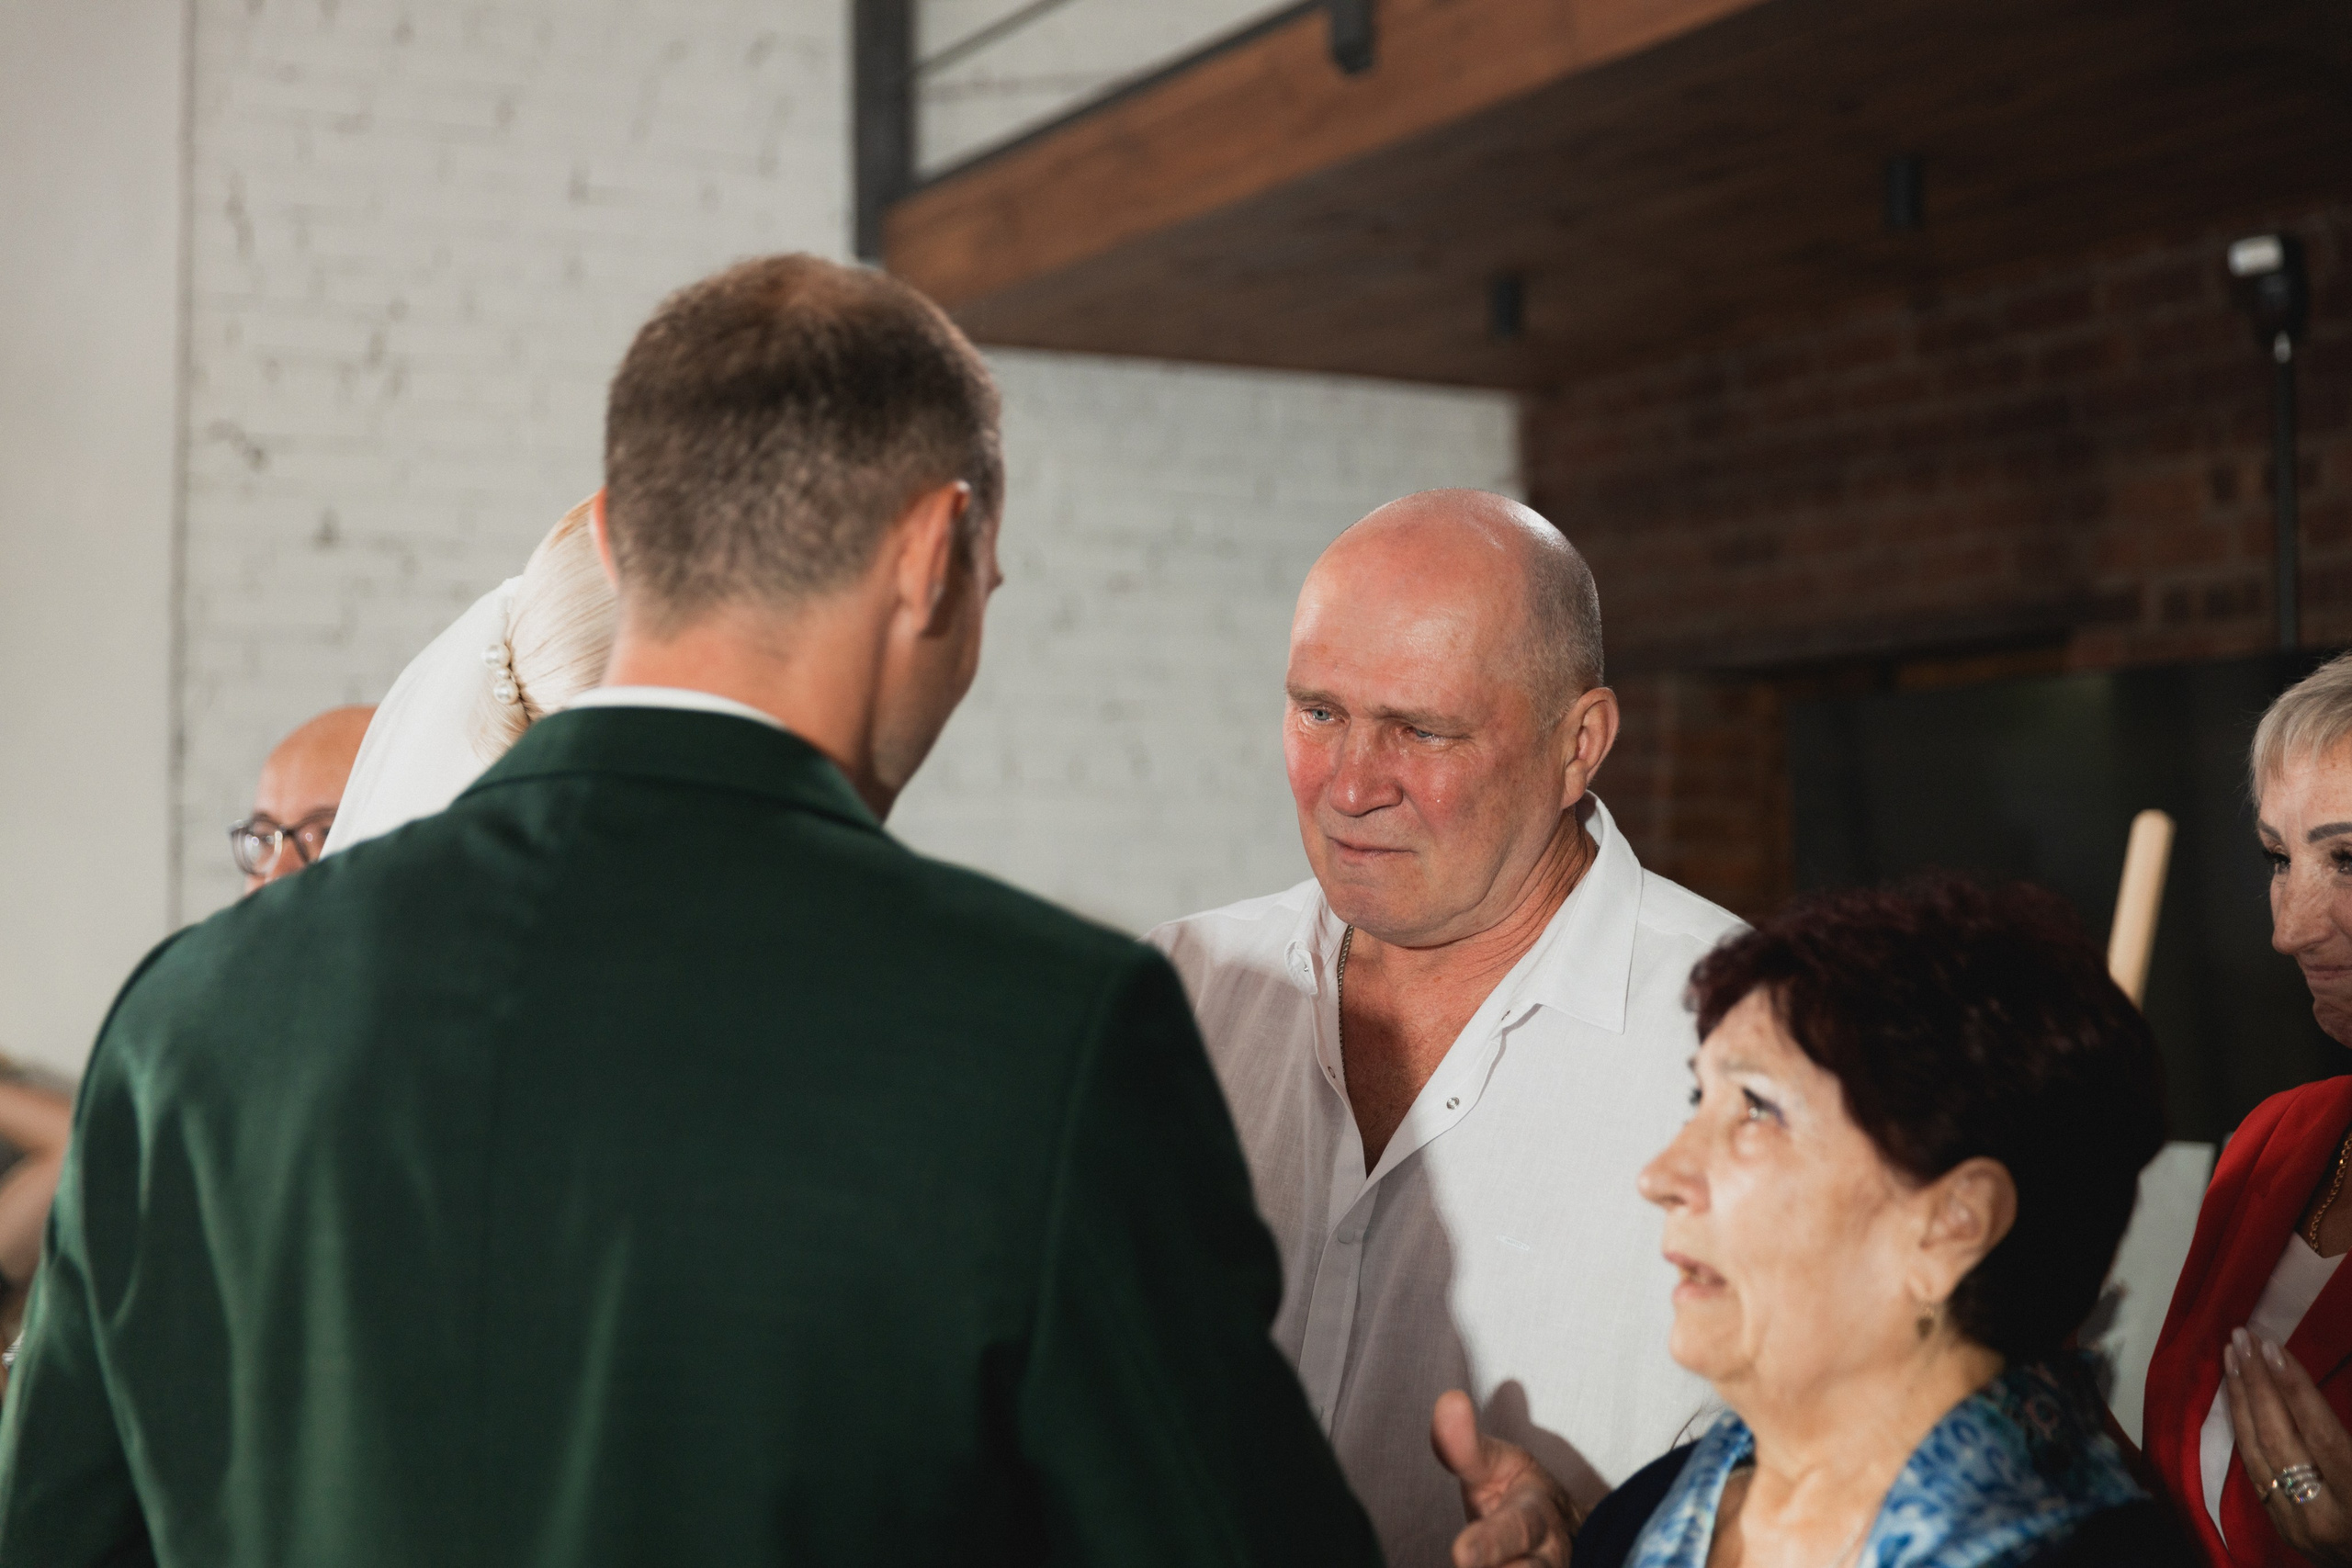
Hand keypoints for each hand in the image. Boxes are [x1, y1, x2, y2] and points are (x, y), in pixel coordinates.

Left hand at [1432, 1388, 1579, 1567]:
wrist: (1564, 1535)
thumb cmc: (1520, 1498)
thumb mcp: (1496, 1465)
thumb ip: (1465, 1445)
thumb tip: (1447, 1403)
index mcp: (1536, 1516)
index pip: (1515, 1532)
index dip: (1490, 1546)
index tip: (1462, 1555)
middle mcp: (1547, 1560)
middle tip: (1465, 1565)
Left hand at [2226, 1327, 2351, 1565]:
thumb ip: (2349, 1435)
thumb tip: (2323, 1387)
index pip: (2322, 1437)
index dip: (2296, 1390)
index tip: (2272, 1347)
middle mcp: (2322, 1516)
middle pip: (2279, 1438)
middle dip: (2258, 1382)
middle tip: (2242, 1336)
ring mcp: (2296, 1524)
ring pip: (2255, 1452)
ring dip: (2241, 1398)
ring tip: (2232, 1354)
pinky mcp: (2281, 1526)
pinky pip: (2253, 1468)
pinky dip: (2242, 1428)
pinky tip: (2236, 1395)